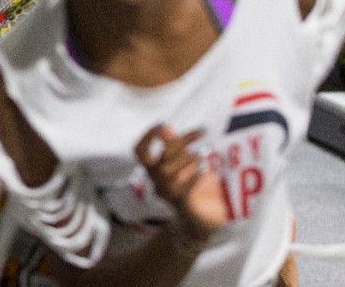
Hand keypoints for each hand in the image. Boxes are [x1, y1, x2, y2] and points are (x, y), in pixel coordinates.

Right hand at [135, 125, 226, 239]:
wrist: (204, 221)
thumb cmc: (194, 187)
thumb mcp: (185, 162)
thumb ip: (174, 145)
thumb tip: (165, 126)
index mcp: (155, 170)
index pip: (140, 152)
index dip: (147, 137)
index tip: (162, 124)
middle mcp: (157, 183)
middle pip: (161, 158)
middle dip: (181, 142)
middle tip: (202, 132)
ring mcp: (169, 196)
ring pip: (169, 173)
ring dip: (188, 158)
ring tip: (204, 152)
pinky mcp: (184, 207)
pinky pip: (183, 191)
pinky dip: (194, 177)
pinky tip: (205, 168)